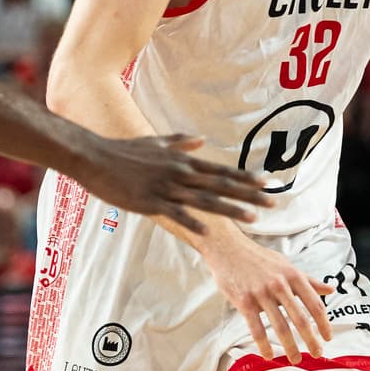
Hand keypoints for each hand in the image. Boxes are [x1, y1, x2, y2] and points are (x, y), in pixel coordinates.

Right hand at [69, 133, 269, 233]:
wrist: (95, 156)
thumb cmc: (123, 150)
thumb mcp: (155, 141)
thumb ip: (180, 141)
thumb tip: (200, 140)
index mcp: (182, 161)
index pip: (221, 171)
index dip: (246, 178)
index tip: (267, 183)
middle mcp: (180, 173)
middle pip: (221, 186)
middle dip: (250, 195)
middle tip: (274, 203)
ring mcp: (166, 187)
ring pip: (205, 200)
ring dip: (231, 209)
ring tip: (254, 219)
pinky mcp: (149, 201)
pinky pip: (176, 213)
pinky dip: (192, 221)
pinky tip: (209, 230)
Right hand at [197, 230, 334, 363]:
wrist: (227, 248)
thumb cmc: (259, 258)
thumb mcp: (286, 265)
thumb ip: (308, 280)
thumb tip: (330, 290)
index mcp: (293, 276)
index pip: (314, 304)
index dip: (324, 324)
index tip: (328, 338)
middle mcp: (280, 285)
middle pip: (300, 319)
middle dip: (311, 340)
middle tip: (317, 354)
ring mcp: (261, 294)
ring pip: (280, 326)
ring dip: (290, 347)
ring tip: (295, 359)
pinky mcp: (244, 301)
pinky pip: (256, 328)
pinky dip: (264, 345)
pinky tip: (269, 355)